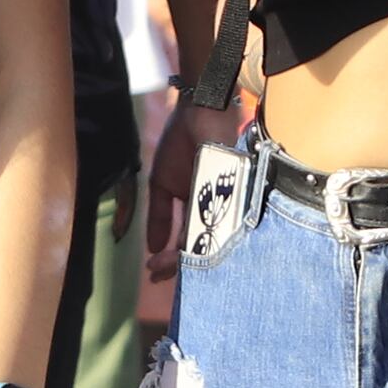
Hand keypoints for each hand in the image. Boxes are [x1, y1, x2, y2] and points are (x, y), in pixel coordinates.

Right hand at [143, 97, 230, 270]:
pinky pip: (222, 218)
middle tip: (162, 276)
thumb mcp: (162, 182)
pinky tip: (193, 246)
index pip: (182, 238)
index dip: (168, 256)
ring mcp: (225, 200)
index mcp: (193, 206)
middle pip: (197, 242)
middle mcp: (211, 207)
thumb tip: (151, 248)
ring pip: (210, 235)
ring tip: (172, 266)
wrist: (202, 110)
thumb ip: (159, 214)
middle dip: (178, 261)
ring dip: (190, 252)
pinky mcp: (235, 190)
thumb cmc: (181, 142)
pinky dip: (208, 233)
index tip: (154, 271)